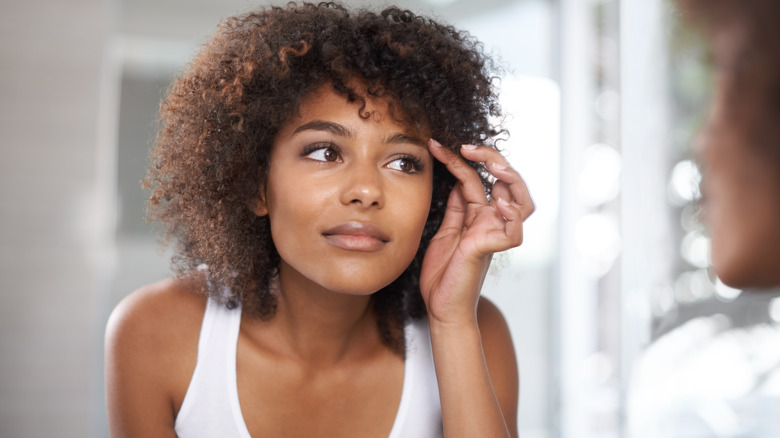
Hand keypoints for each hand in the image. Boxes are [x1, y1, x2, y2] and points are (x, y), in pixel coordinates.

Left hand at [419, 139, 533, 325]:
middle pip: (508, 183)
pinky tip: (497, 203)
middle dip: (492, 159)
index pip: (476, 178)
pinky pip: (513, 230)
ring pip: (522, 202)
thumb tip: (457, 179)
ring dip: (510, 179)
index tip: (436, 145)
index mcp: (478, 215)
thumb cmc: (443, 274)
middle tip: (468, 147)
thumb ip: (455, 207)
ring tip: (492, 166)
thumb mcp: (445, 231)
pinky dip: (511, 215)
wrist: (440, 307)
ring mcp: (494, 234)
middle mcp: (491, 222)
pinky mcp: (491, 249)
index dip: (460, 159)